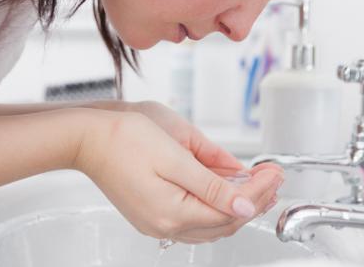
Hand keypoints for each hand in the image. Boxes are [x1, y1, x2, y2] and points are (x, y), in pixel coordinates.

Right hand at [73, 108, 283, 243]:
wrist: (88, 138)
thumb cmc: (125, 138)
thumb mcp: (176, 154)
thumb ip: (212, 183)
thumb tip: (244, 204)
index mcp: (173, 212)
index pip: (231, 209)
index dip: (259, 192)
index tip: (275, 173)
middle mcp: (165, 225)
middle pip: (224, 221)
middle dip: (253, 199)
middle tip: (272, 178)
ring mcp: (157, 222)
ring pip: (210, 222)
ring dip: (236, 204)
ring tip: (255, 183)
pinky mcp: (152, 213)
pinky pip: (194, 216)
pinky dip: (214, 204)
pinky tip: (223, 189)